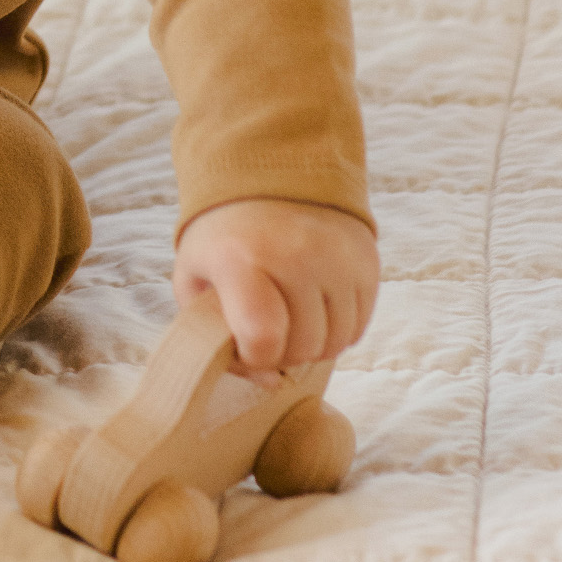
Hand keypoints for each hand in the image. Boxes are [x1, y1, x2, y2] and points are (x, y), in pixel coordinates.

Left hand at [172, 197, 377, 383]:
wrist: (269, 179)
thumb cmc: (224, 242)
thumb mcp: (195, 280)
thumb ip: (216, 339)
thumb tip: (272, 382)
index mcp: (241, 259)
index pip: (262, 339)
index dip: (253, 357)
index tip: (243, 341)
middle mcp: (295, 255)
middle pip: (303, 348)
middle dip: (282, 353)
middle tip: (266, 327)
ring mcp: (336, 257)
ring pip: (335, 344)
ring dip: (311, 345)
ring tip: (289, 317)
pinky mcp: (366, 261)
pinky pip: (358, 327)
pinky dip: (336, 330)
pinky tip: (313, 306)